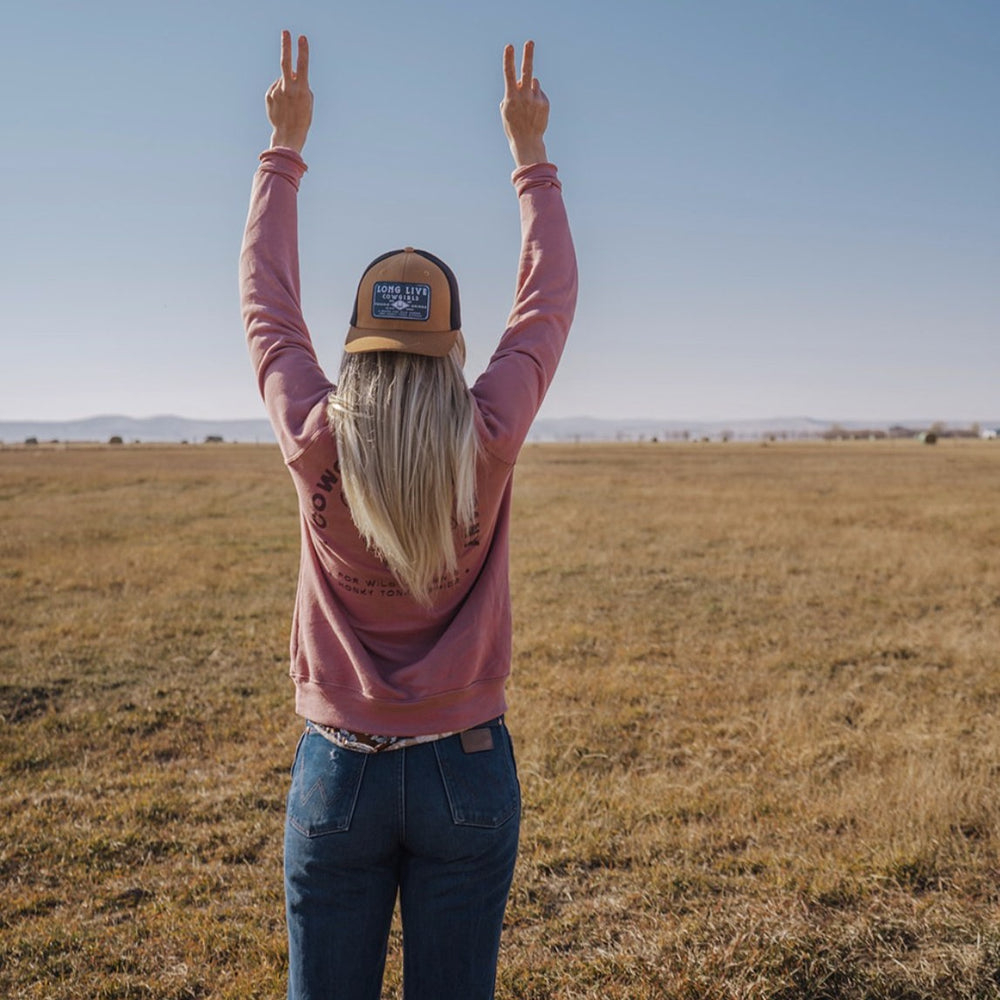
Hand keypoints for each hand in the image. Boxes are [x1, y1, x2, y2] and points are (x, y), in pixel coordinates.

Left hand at [267, 31, 312, 152]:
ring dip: (287, 86)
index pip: (302, 66)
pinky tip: (283, 106)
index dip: (302, 51)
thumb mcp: (308, 101)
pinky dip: (280, 93)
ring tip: (290, 103)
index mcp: (301, 90)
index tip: (301, 37)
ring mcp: (276, 91)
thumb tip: (292, 73)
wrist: (288, 135)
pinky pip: (276, 88)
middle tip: (285, 32)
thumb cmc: (302, 119)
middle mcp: (287, 88)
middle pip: (285, 63)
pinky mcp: (268, 95)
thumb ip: (302, 85)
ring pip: (282, 80)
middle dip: (286, 46)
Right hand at [501, 41, 548, 166]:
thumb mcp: (506, 109)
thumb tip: (521, 81)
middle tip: (530, 42)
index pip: (509, 74)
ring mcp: (536, 99)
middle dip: (528, 55)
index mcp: (511, 97)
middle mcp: (524, 96)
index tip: (509, 47)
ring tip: (527, 105)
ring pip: (533, 82)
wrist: (527, 141)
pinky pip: (539, 92)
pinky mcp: (544, 103)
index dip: (508, 59)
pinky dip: (536, 97)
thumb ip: (511, 92)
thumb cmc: (513, 124)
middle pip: (527, 71)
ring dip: (530, 87)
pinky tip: (534, 110)